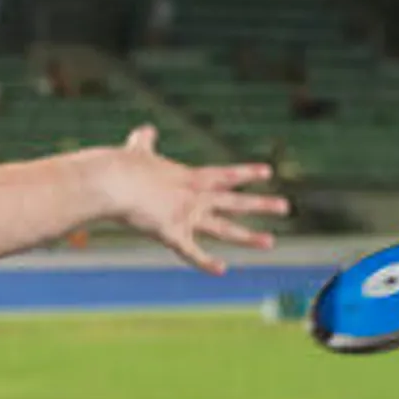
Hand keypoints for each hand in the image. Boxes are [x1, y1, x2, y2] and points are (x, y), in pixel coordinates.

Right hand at [102, 126, 288, 274]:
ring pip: (224, 229)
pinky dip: (206, 263)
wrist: (112, 183)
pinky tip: (222, 270)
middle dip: (261, 205)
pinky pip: (193, 252)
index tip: (268, 173)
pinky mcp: (172, 234)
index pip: (225, 175)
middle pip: (234, 202)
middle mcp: (195, 197)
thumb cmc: (121, 167)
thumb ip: (144, 142)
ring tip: (271, 242)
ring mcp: (186, 216)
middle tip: (286, 207)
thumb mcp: (137, 152)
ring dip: (249, 236)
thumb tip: (144, 129)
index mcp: (189, 178)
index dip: (247, 174)